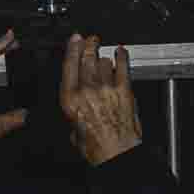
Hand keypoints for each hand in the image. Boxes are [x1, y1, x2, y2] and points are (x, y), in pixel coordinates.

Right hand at [57, 34, 142, 166]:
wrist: (116, 154)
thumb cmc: (95, 147)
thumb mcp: (73, 131)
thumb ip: (74, 113)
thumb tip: (77, 106)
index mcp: (71, 99)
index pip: (69, 65)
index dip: (72, 48)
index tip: (74, 40)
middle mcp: (87, 90)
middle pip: (86, 58)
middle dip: (88, 46)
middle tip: (90, 39)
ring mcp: (106, 87)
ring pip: (103, 61)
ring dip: (102, 56)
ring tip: (102, 52)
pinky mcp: (124, 89)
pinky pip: (123, 66)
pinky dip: (122, 56)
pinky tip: (121, 52)